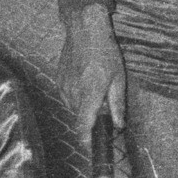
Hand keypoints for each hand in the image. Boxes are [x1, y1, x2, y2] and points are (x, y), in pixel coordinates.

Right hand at [61, 5, 126, 140]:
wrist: (84, 30)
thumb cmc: (105, 53)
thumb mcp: (118, 79)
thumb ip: (117, 104)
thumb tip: (118, 125)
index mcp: (90, 94)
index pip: (83, 126)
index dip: (86, 140)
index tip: (91, 146)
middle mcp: (74, 93)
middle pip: (80, 118)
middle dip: (90, 118)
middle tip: (103, 105)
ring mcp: (63, 87)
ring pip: (73, 108)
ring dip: (83, 106)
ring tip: (95, 87)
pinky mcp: (58, 80)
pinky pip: (67, 97)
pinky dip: (76, 96)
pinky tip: (85, 81)